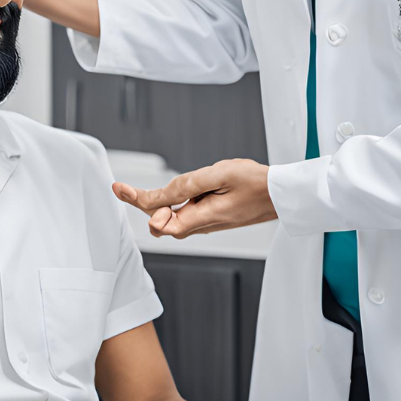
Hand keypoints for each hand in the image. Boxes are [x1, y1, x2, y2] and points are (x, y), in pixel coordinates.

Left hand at [112, 159, 275, 237]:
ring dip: (161, 202)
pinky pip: (186, 213)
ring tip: (164, 187)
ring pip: (173, 217)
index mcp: (202, 217)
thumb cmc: (255, 182)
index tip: (119, 188)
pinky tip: (182, 190)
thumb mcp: (218, 175)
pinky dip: (175, 202)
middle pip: (161, 220)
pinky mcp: (212, 218)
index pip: (160, 220)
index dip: (138, 202)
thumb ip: (186, 188)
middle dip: (144, 203)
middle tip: (124, 188)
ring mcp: (207, 223)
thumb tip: (158, 203)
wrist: (281, 193)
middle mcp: (202, 225)